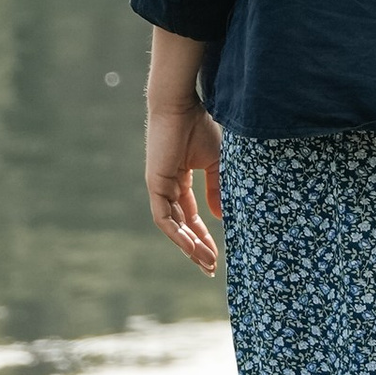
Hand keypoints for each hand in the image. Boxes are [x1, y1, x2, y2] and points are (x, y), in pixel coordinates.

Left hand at [144, 86, 221, 272]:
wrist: (181, 106)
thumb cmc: (200, 126)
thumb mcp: (216, 163)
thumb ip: (216, 189)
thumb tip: (220, 218)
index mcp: (180, 180)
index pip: (191, 216)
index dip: (203, 235)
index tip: (216, 255)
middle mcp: (167, 187)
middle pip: (181, 226)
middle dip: (196, 248)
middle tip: (210, 268)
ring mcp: (159, 188)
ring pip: (173, 226)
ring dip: (189, 246)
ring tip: (206, 262)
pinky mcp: (155, 186)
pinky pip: (165, 218)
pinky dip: (177, 234)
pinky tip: (192, 246)